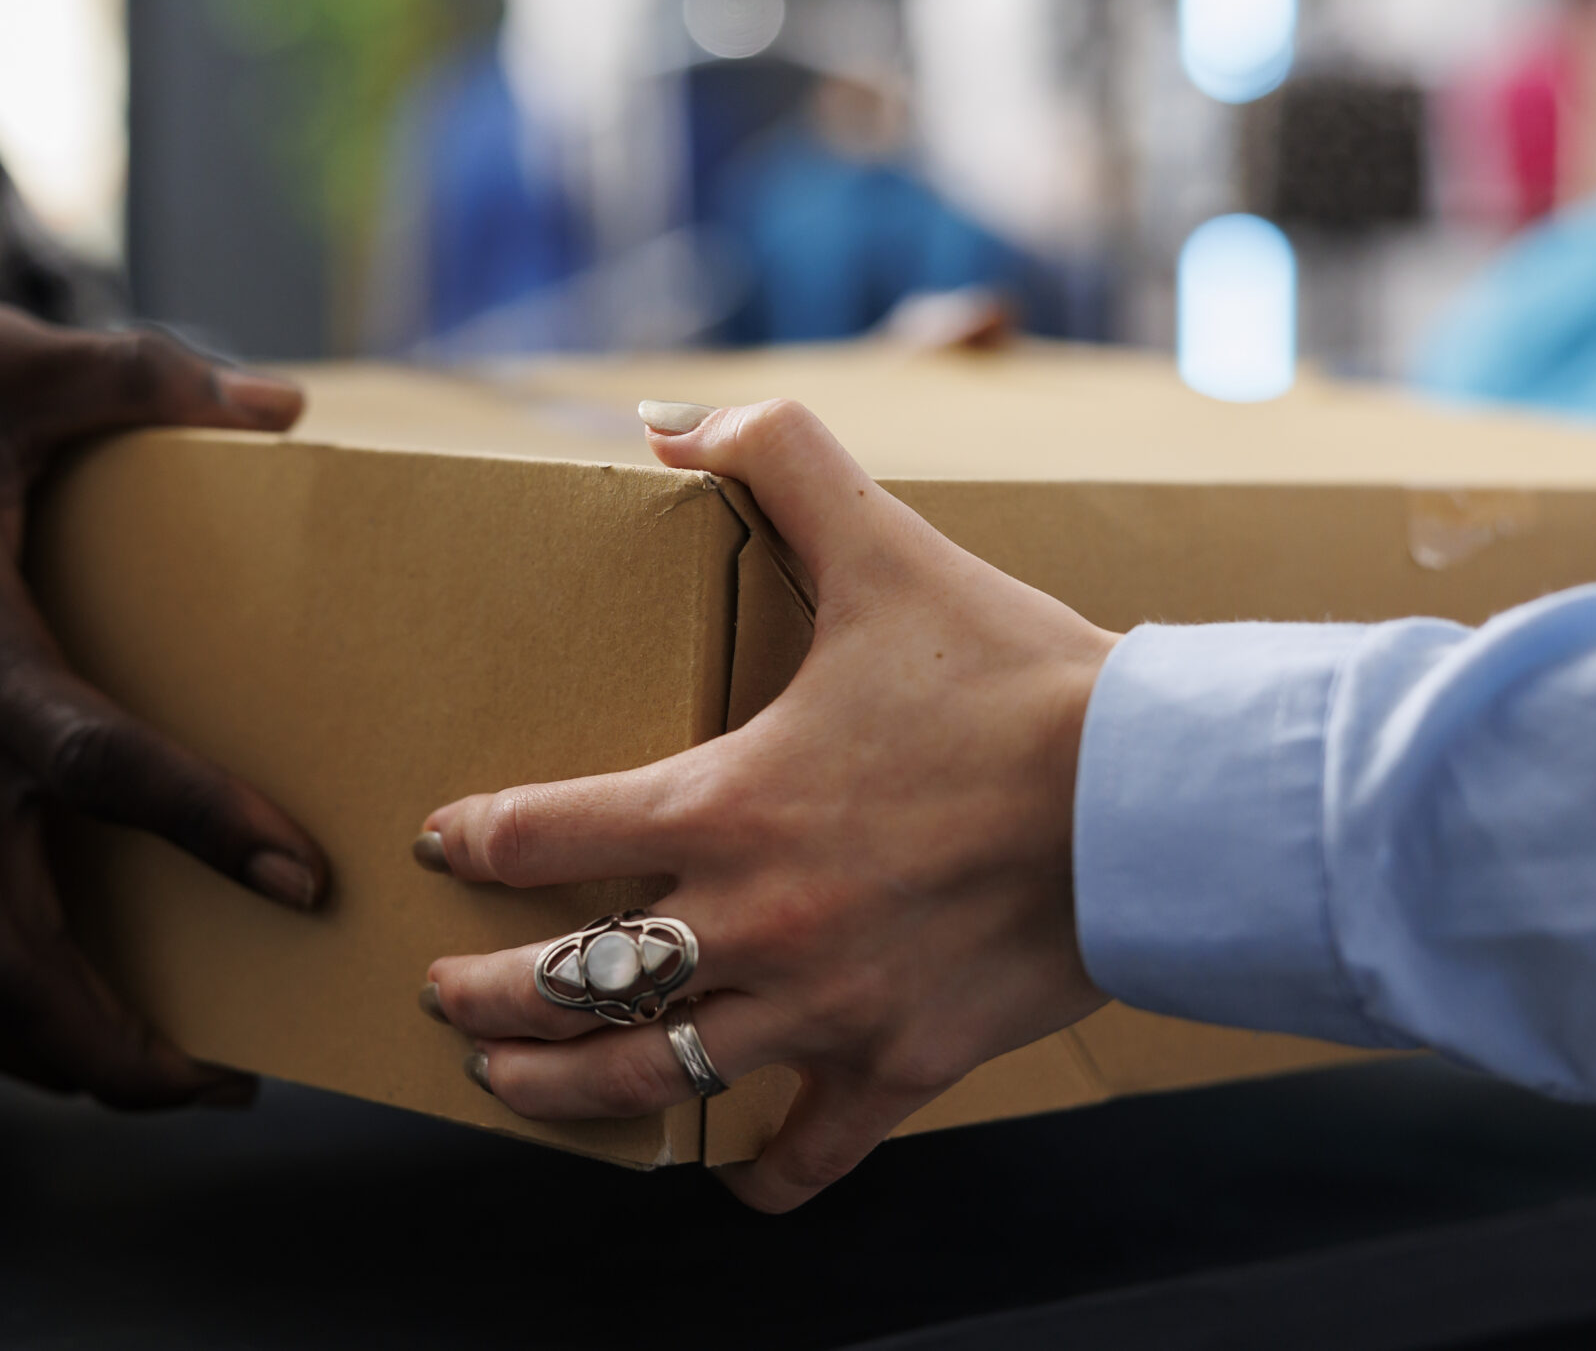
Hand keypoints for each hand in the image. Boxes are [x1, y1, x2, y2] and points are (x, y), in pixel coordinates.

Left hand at [418, 398, 1114, 1210]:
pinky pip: (814, 1148)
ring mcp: (824, 1005)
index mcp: (728, 801)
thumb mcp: (885, 543)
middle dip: (481, 996)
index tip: (441, 842)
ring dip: (562, 1090)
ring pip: (653, 1077)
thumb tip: (670, 419)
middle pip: (569, 982)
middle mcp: (755, 920)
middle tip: (437, 996)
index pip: (547, 832)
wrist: (1158, 796)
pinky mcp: (903, 1063)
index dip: (476, 839)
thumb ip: (777, 458)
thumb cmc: (1016, 675)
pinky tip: (735, 1175)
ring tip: (507, 1084)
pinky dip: (768, 1172)